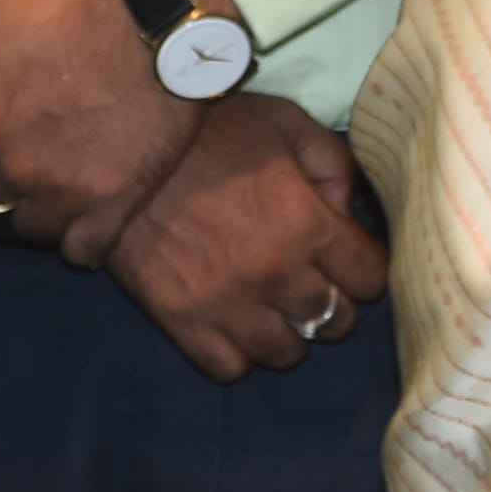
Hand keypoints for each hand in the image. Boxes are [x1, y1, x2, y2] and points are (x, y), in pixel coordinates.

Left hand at [0, 0, 214, 267]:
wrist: (162, 17)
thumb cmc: (75, 2)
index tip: (6, 112)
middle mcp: (14, 167)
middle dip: (7, 166)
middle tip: (40, 139)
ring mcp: (65, 193)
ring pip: (31, 225)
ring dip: (40, 204)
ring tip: (65, 174)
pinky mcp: (114, 207)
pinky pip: (82, 251)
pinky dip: (82, 238)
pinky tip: (91, 212)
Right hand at [102, 99, 393, 381]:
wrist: (120, 146)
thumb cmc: (207, 129)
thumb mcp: (285, 123)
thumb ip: (333, 166)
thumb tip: (349, 214)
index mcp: (307, 224)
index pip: (370, 279)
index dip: (363, 266)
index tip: (346, 255)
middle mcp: (275, 275)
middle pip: (335, 322)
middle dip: (332, 300)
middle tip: (309, 278)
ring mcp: (227, 304)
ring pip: (287, 354)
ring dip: (287, 331)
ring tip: (270, 304)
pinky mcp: (182, 321)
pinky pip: (230, 368)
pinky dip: (237, 351)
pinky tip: (232, 320)